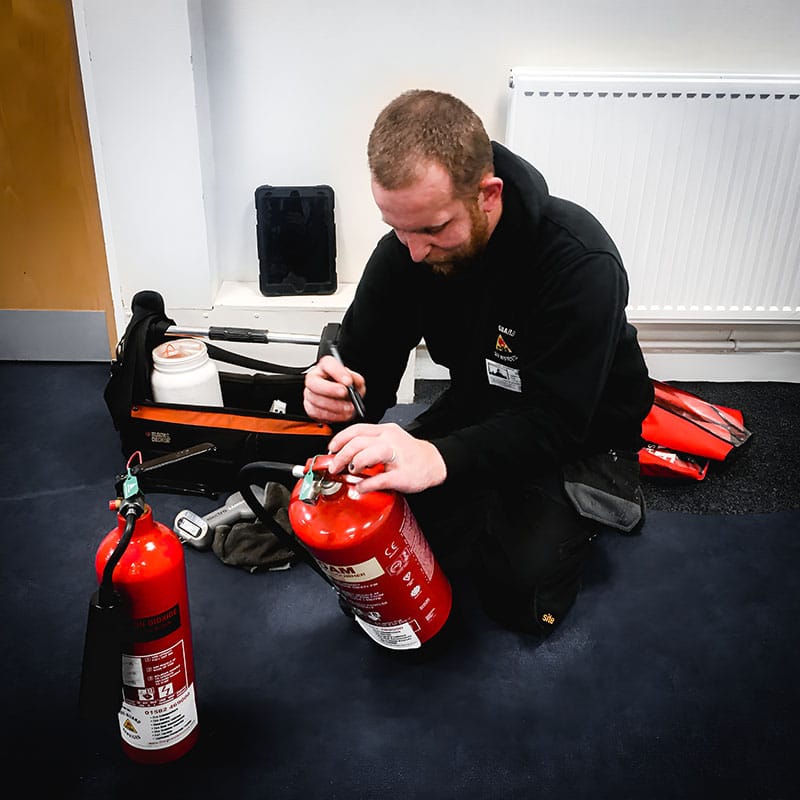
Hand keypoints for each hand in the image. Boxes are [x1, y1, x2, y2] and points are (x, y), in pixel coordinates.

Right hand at [303, 355, 365, 422]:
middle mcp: (314, 378)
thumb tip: (351, 383)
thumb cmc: (347, 388)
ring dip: (334, 406)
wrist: (344, 401)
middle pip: (313, 382)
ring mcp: (309, 393)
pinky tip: (342, 414)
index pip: (327, 364)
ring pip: (315, 399)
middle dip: (330, 389)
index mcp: (325, 367)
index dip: (337, 372)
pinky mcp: (310, 408)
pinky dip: (332, 415)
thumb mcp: (356, 381)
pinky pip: (317, 413)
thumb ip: (355, 379)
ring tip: (348, 408)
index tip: (348, 381)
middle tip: (345, 393)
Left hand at [326, 422, 446, 494]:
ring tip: (350, 471)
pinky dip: (366, 484)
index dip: (340, 439)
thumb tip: (344, 454)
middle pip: (358, 442)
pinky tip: (361, 487)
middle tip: (335, 466)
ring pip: (368, 454)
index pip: (356, 430)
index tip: (331, 449)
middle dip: (341, 455)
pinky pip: (380, 479)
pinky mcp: (402, 475)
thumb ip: (369, 444)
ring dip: (354, 464)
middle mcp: (390, 440)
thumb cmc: (410, 453)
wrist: (435, 463)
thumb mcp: (390, 440)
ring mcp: (397, 457)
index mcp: (385, 431)